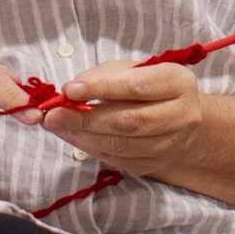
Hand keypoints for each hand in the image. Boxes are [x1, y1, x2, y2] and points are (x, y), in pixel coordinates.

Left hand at [53, 60, 210, 176]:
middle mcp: (180, 115)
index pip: (137, 86)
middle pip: (129, 121)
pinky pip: (116, 159)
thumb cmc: (150, 87)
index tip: (70, 90)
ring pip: (120, 145)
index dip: (103, 89)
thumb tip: (72, 91)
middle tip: (53, 115)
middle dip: (85, 119)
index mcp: (177, 82)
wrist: (181, 120)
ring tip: (56, 126)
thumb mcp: (133, 69)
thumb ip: (104, 76)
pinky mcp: (152, 164)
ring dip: (82, 136)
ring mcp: (168, 144)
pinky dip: (90, 148)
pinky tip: (72, 136)